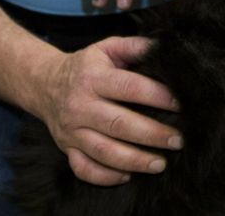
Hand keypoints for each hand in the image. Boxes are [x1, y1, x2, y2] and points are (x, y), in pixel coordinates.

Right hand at [37, 36, 182, 184]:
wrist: (44, 84)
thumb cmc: (86, 66)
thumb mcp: (107, 48)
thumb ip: (134, 46)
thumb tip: (163, 47)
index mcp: (93, 78)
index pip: (128, 87)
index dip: (156, 96)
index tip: (180, 105)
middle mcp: (80, 105)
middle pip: (119, 124)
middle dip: (151, 134)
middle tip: (178, 140)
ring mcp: (72, 130)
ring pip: (103, 151)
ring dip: (134, 160)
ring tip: (161, 164)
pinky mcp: (66, 149)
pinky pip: (84, 169)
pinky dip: (105, 176)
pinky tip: (128, 175)